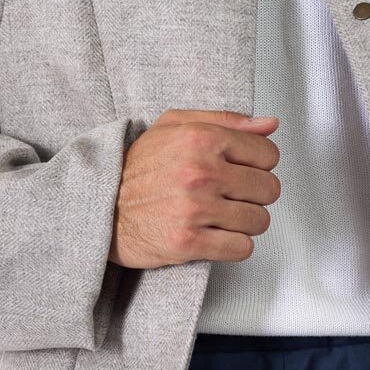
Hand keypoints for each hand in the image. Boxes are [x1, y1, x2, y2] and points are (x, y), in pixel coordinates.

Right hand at [108, 108, 280, 269]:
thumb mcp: (173, 127)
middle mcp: (200, 171)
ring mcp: (195, 208)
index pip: (268, 154)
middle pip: (268, 189)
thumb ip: (225, 121)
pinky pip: (242, 248)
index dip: (258, 165)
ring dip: (244, 223)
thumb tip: (269, 125)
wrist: (99, 208)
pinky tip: (215, 236)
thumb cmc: (136, 168)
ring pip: (258, 221)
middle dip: (254, 195)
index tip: (241, 172)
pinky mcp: (189, 242)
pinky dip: (233, 246)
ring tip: (221, 217)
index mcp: (201, 138)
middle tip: (230, 197)